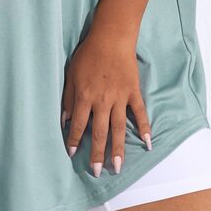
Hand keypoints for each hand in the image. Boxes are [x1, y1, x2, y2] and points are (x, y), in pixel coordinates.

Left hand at [61, 26, 151, 175]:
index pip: (77, 124)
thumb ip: (68, 97)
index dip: (74, 139)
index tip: (72, 154)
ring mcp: (120, 98)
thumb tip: (64, 119)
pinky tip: (147, 144)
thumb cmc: (88, 54)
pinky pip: (140, 113)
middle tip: (97, 172)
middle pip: (99, 132)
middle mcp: (102, 101)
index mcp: (85, 96)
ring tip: (118, 168)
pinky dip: (145, 128)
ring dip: (118, 149)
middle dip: (97, 153)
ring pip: (119, 128)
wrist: (111, 38)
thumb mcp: (71, 73)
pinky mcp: (133, 92)